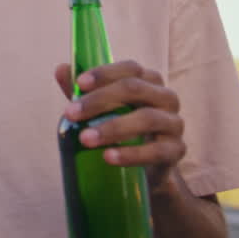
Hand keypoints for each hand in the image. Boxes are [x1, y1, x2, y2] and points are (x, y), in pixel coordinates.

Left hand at [53, 60, 185, 190]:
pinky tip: (108, 157)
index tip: (79, 83)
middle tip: (70, 113)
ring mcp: (174, 123)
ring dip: (112, 128)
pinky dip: (131, 154)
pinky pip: (157, 151)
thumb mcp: (101, 109)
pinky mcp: (177, 150)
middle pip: (135, 89)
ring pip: (147, 118)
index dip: (104, 73)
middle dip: (99, 100)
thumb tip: (61, 69)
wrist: (144, 169)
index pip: (130, 68)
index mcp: (149, 80)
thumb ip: (84, 91)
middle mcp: (166, 97)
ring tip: (85, 139)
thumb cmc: (121, 128)